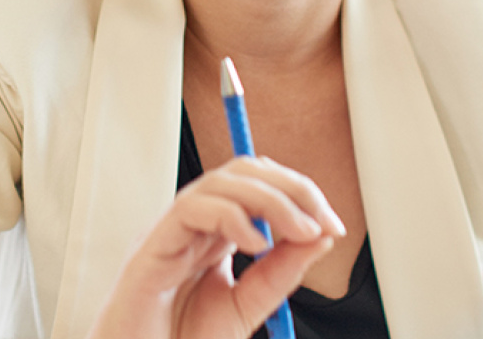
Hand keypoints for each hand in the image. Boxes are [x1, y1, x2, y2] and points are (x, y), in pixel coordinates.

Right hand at [88, 156, 347, 338]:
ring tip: (298, 232)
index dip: (299, 195)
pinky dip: (231, 217)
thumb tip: (320, 237)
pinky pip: (191, 208)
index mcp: (214, 235)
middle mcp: (193, 226)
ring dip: (271, 199)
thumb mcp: (246, 309)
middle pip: (243, 173)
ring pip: (221, 182)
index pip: (259, 186)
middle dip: (291, 188)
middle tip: (321, 221)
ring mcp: (170, 232)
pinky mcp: (150, 248)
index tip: (332, 225)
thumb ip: (279, 275)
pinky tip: (256, 245)